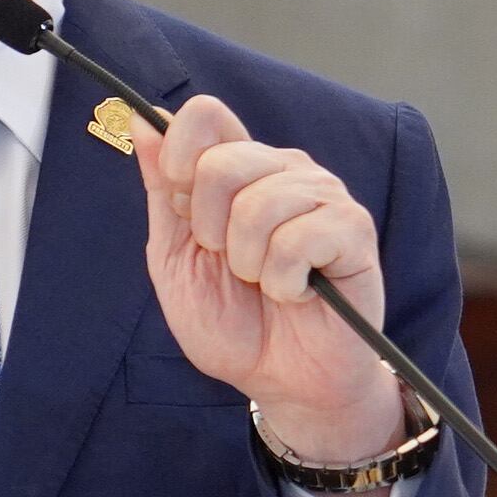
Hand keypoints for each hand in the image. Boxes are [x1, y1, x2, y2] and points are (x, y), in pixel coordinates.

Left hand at [136, 95, 411, 465]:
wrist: (283, 382)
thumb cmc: (234, 324)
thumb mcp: (175, 258)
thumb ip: (162, 191)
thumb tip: (143, 122)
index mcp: (239, 169)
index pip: (205, 114)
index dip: (180, 160)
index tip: (183, 210)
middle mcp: (283, 169)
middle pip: (221, 161)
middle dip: (209, 231)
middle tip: (234, 266)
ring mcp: (323, 194)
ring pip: (258, 206)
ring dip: (249, 265)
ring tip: (267, 284)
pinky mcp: (353, 229)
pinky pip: (297, 241)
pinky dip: (285, 284)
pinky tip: (299, 293)